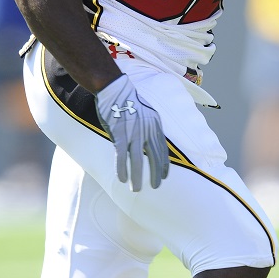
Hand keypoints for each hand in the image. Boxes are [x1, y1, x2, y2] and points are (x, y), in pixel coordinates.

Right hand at [95, 74, 169, 190]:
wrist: (114, 88)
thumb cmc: (128, 100)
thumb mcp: (147, 112)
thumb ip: (150, 127)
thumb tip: (151, 142)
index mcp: (155, 125)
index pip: (163, 150)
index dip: (163, 165)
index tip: (164, 177)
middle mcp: (147, 130)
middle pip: (153, 157)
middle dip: (155, 174)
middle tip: (155, 187)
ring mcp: (133, 133)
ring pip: (137, 160)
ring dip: (137, 177)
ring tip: (136, 189)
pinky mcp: (119, 134)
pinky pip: (121, 156)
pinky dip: (122, 169)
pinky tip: (122, 179)